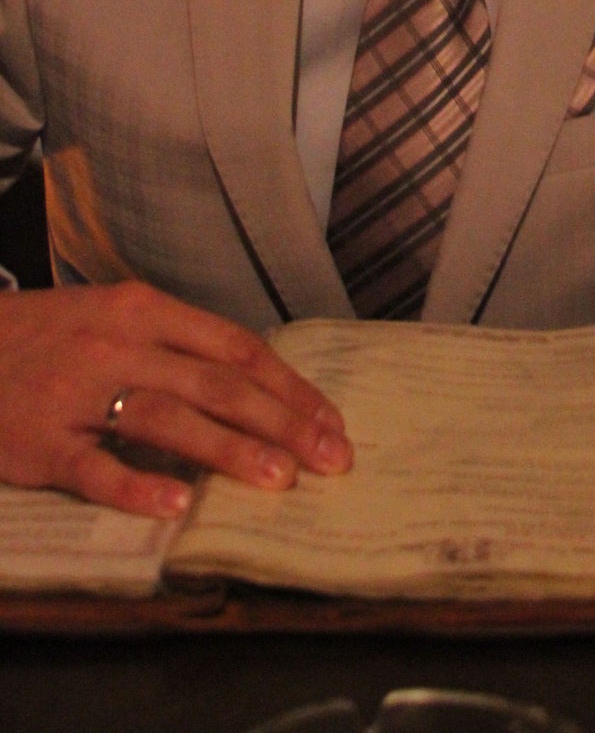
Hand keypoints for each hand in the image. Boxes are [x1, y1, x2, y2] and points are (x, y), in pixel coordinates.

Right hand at [0, 281, 352, 517]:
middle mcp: (120, 344)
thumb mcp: (115, 318)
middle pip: (215, 383)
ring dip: (227, 450)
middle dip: (281, 422)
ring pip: (166, 419)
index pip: (236, 347)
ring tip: (278, 479)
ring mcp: (79, 393)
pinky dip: (137, 486)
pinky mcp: (40, 442)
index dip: (288, 386)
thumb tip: (254, 385)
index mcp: (146, 310)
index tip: (330, 421)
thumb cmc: (51, 335)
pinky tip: (177, 506)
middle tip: (330, 458)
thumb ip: (177, 345)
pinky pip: (94, 468)